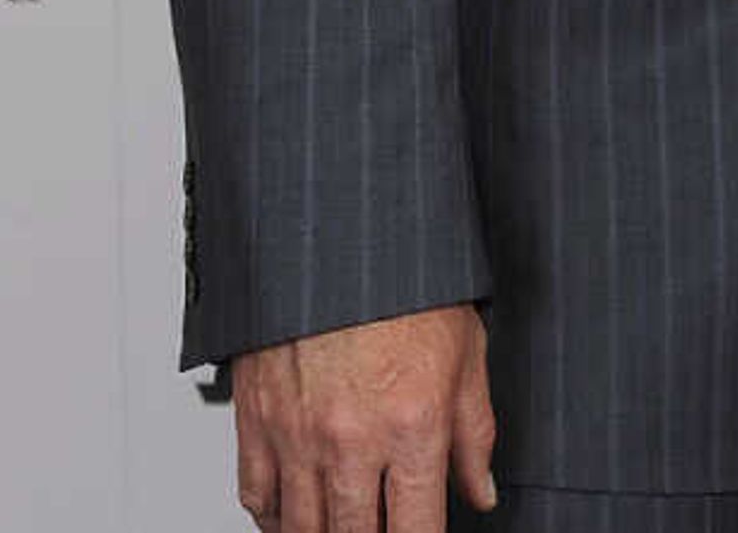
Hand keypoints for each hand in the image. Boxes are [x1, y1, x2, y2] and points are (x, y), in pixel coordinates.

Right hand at [229, 303, 498, 532]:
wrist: (342, 235)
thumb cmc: (408, 284)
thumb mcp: (466, 353)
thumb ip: (475, 435)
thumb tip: (481, 492)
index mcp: (413, 424)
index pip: (417, 531)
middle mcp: (352, 438)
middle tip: (384, 526)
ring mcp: (297, 434)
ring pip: (303, 528)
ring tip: (346, 524)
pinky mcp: (256, 418)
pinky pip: (256, 497)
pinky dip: (274, 518)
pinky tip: (297, 514)